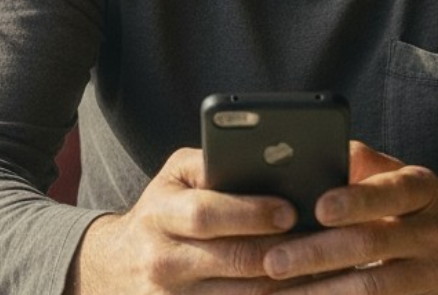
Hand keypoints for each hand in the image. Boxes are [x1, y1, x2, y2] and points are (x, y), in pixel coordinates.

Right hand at [68, 146, 303, 293]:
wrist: (113, 270)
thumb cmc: (159, 214)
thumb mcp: (173, 178)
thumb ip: (210, 162)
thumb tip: (264, 156)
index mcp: (160, 215)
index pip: (207, 215)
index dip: (251, 213)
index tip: (289, 211)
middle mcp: (162, 260)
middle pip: (234, 260)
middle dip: (283, 250)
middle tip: (322, 242)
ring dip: (289, 284)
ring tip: (324, 268)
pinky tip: (300, 292)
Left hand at [258, 142, 437, 293]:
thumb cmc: (422, 216)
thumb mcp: (405, 185)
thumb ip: (366, 168)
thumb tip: (322, 151)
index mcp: (424, 190)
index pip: (391, 191)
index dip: (356, 200)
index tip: (319, 208)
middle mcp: (437, 232)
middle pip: (373, 243)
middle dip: (318, 253)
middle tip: (273, 261)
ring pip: (374, 287)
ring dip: (322, 292)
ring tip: (279, 293)